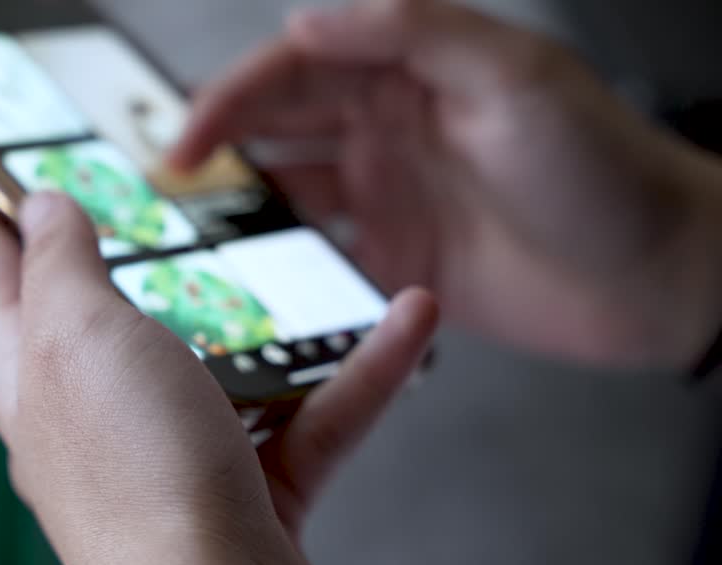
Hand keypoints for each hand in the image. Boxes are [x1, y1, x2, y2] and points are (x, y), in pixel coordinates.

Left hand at [0, 161, 435, 564]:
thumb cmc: (134, 473)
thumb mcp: (80, 333)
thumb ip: (60, 263)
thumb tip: (43, 207)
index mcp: (27, 371)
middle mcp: (88, 416)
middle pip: (93, 311)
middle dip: (114, 244)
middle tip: (138, 179)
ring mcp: (168, 456)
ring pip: (218, 360)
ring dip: (270, 310)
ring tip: (300, 244)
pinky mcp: (246, 494)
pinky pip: (305, 415)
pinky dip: (355, 371)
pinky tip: (407, 318)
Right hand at [172, 0, 721, 371]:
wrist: (661, 276)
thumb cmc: (604, 169)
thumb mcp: (515, 79)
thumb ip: (413, 36)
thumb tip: (307, 22)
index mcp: (407, 73)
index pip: (293, 72)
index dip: (228, 101)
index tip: (183, 141)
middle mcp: (387, 131)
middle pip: (274, 132)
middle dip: (213, 156)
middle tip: (159, 194)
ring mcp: (388, 201)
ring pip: (286, 198)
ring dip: (236, 214)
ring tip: (184, 243)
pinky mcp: (395, 266)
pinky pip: (318, 261)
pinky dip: (280, 270)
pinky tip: (247, 284)